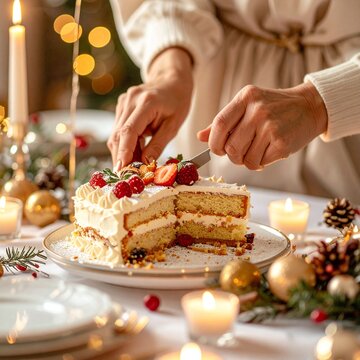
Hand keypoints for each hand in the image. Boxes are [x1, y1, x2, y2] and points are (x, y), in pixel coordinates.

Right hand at [107, 48, 192, 169]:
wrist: (171, 81)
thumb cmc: (177, 102)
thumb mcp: (173, 125)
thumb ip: (158, 144)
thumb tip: (145, 163)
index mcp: (146, 103)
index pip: (129, 131)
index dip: (123, 152)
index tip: (121, 170)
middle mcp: (130, 100)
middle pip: (118, 134)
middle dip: (121, 157)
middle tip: (128, 175)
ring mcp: (123, 102)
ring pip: (116, 134)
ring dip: (122, 152)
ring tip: (134, 165)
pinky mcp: (121, 106)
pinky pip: (119, 129)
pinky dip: (125, 143)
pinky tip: (134, 152)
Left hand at [197, 82, 327, 169]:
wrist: (309, 107)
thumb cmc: (274, 108)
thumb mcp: (248, 107)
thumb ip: (224, 122)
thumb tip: (200, 137)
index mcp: (245, 98)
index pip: (219, 124)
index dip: (214, 143)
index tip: (217, 149)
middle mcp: (257, 110)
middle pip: (230, 147)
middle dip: (233, 156)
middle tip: (242, 152)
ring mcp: (270, 126)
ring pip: (244, 158)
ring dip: (248, 161)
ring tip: (257, 150)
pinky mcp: (282, 142)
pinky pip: (259, 163)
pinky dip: (261, 163)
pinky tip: (269, 151)